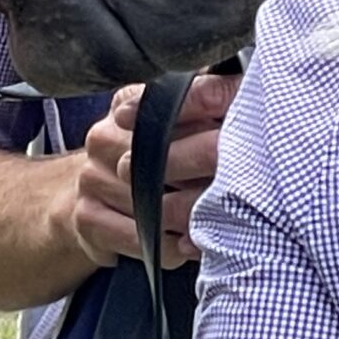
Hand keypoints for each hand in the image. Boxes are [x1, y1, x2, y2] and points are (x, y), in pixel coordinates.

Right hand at [66, 73, 238, 271]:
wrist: (88, 196)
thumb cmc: (144, 161)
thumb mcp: (168, 128)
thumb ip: (203, 106)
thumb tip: (251, 91)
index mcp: (128, 104)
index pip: (170, 99)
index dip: (210, 108)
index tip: (243, 124)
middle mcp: (104, 136)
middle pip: (166, 156)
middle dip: (208, 173)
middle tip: (244, 185)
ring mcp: (92, 177)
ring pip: (157, 203)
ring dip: (193, 219)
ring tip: (218, 224)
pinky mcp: (87, 216)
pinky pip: (141, 237)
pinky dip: (171, 247)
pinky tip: (186, 246)